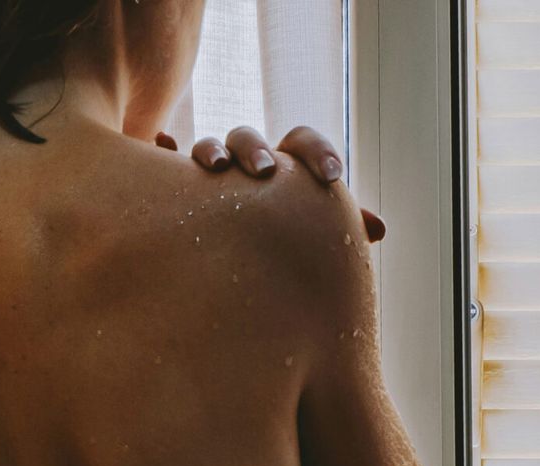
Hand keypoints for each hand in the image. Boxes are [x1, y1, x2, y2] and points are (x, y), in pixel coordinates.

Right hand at [155, 126, 385, 242]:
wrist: (232, 254)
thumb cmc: (279, 237)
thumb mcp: (307, 229)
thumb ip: (337, 225)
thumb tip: (378, 229)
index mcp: (282, 166)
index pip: (301, 141)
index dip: (318, 151)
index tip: (332, 176)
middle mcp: (243, 161)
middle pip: (249, 137)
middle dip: (257, 149)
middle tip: (265, 172)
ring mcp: (208, 171)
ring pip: (207, 146)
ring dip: (212, 149)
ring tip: (217, 167)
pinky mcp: (175, 185)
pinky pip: (163, 158)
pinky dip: (162, 147)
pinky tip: (161, 141)